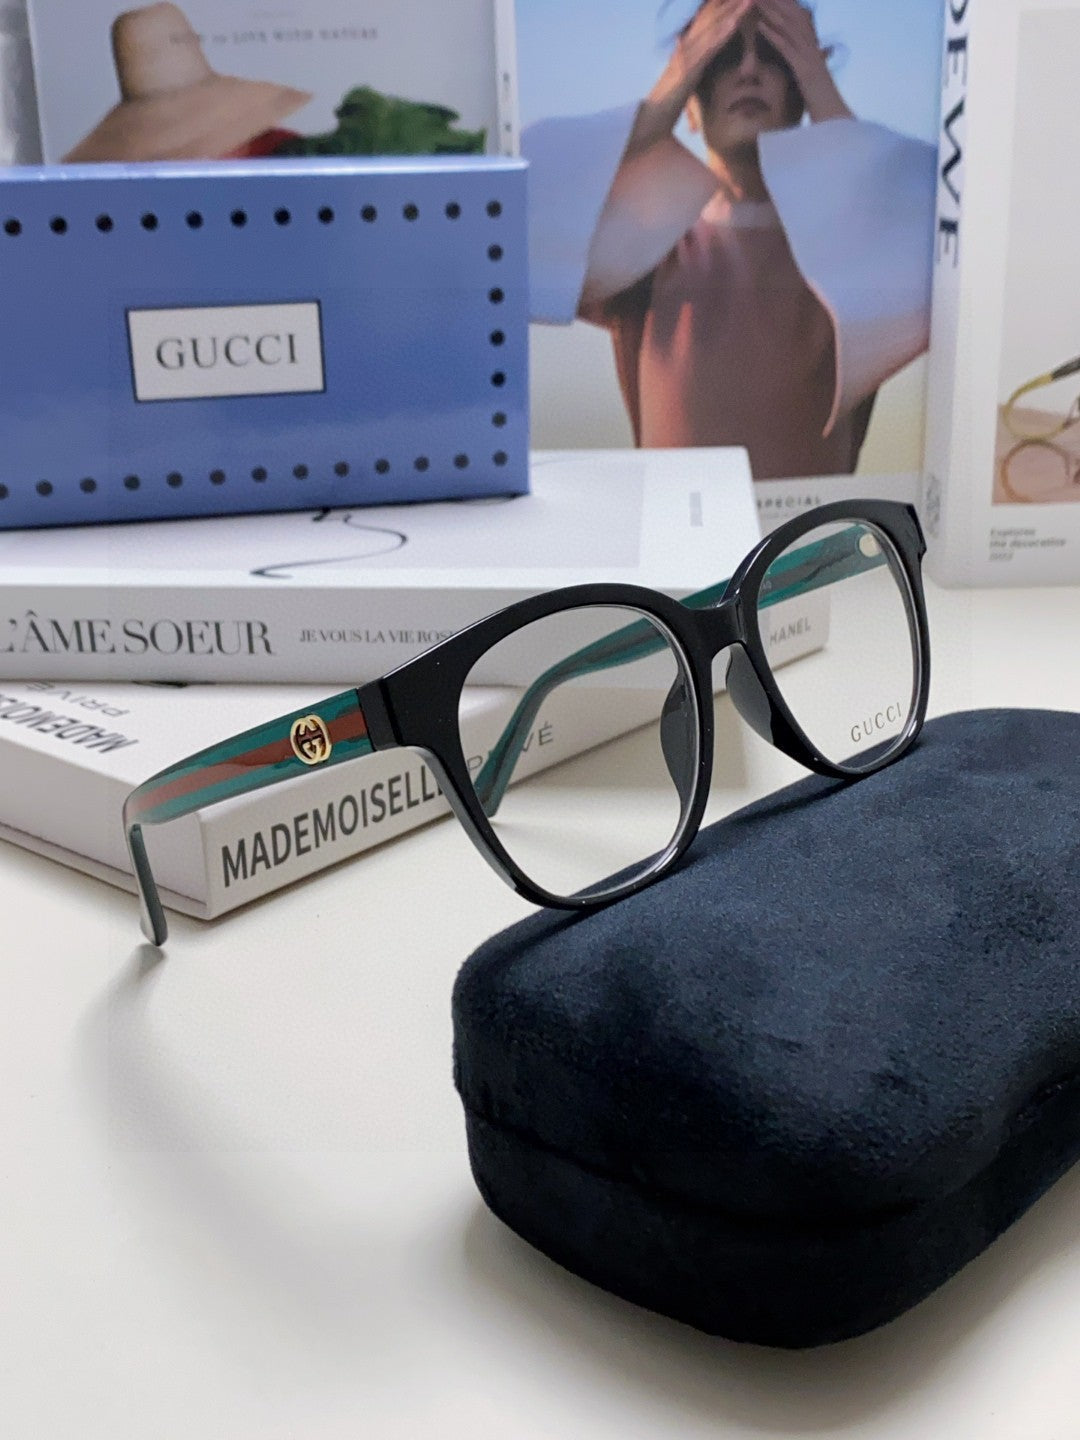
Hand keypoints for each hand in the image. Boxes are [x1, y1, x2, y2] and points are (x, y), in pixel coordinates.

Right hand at [652, 0, 752, 116]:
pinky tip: (735, 23)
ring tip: (750, 0)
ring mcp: (686, 58)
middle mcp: (685, 48)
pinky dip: (722, 35)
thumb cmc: (664, 108)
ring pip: (712, 30)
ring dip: (731, 13)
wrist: (649, 122)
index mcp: (684, 51)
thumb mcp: (682, 84)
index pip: (705, 24)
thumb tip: (701, 65)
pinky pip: (708, 49)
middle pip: (710, 20)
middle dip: (729, 4)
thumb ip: (691, 71)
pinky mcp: (688, 70)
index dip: (720, 8)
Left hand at [755, 0, 852, 121]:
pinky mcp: (804, 70)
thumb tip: (792, 58)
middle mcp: (812, 47)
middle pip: (793, 16)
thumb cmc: (820, 103)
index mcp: (812, 48)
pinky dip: (773, 35)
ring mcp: (809, 57)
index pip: (798, 18)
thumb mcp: (808, 79)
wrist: (834, 119)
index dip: (785, 4)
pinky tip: (760, 25)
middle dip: (777, 1)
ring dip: (772, 11)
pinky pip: (787, 48)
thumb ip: (801, 64)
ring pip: (789, 27)